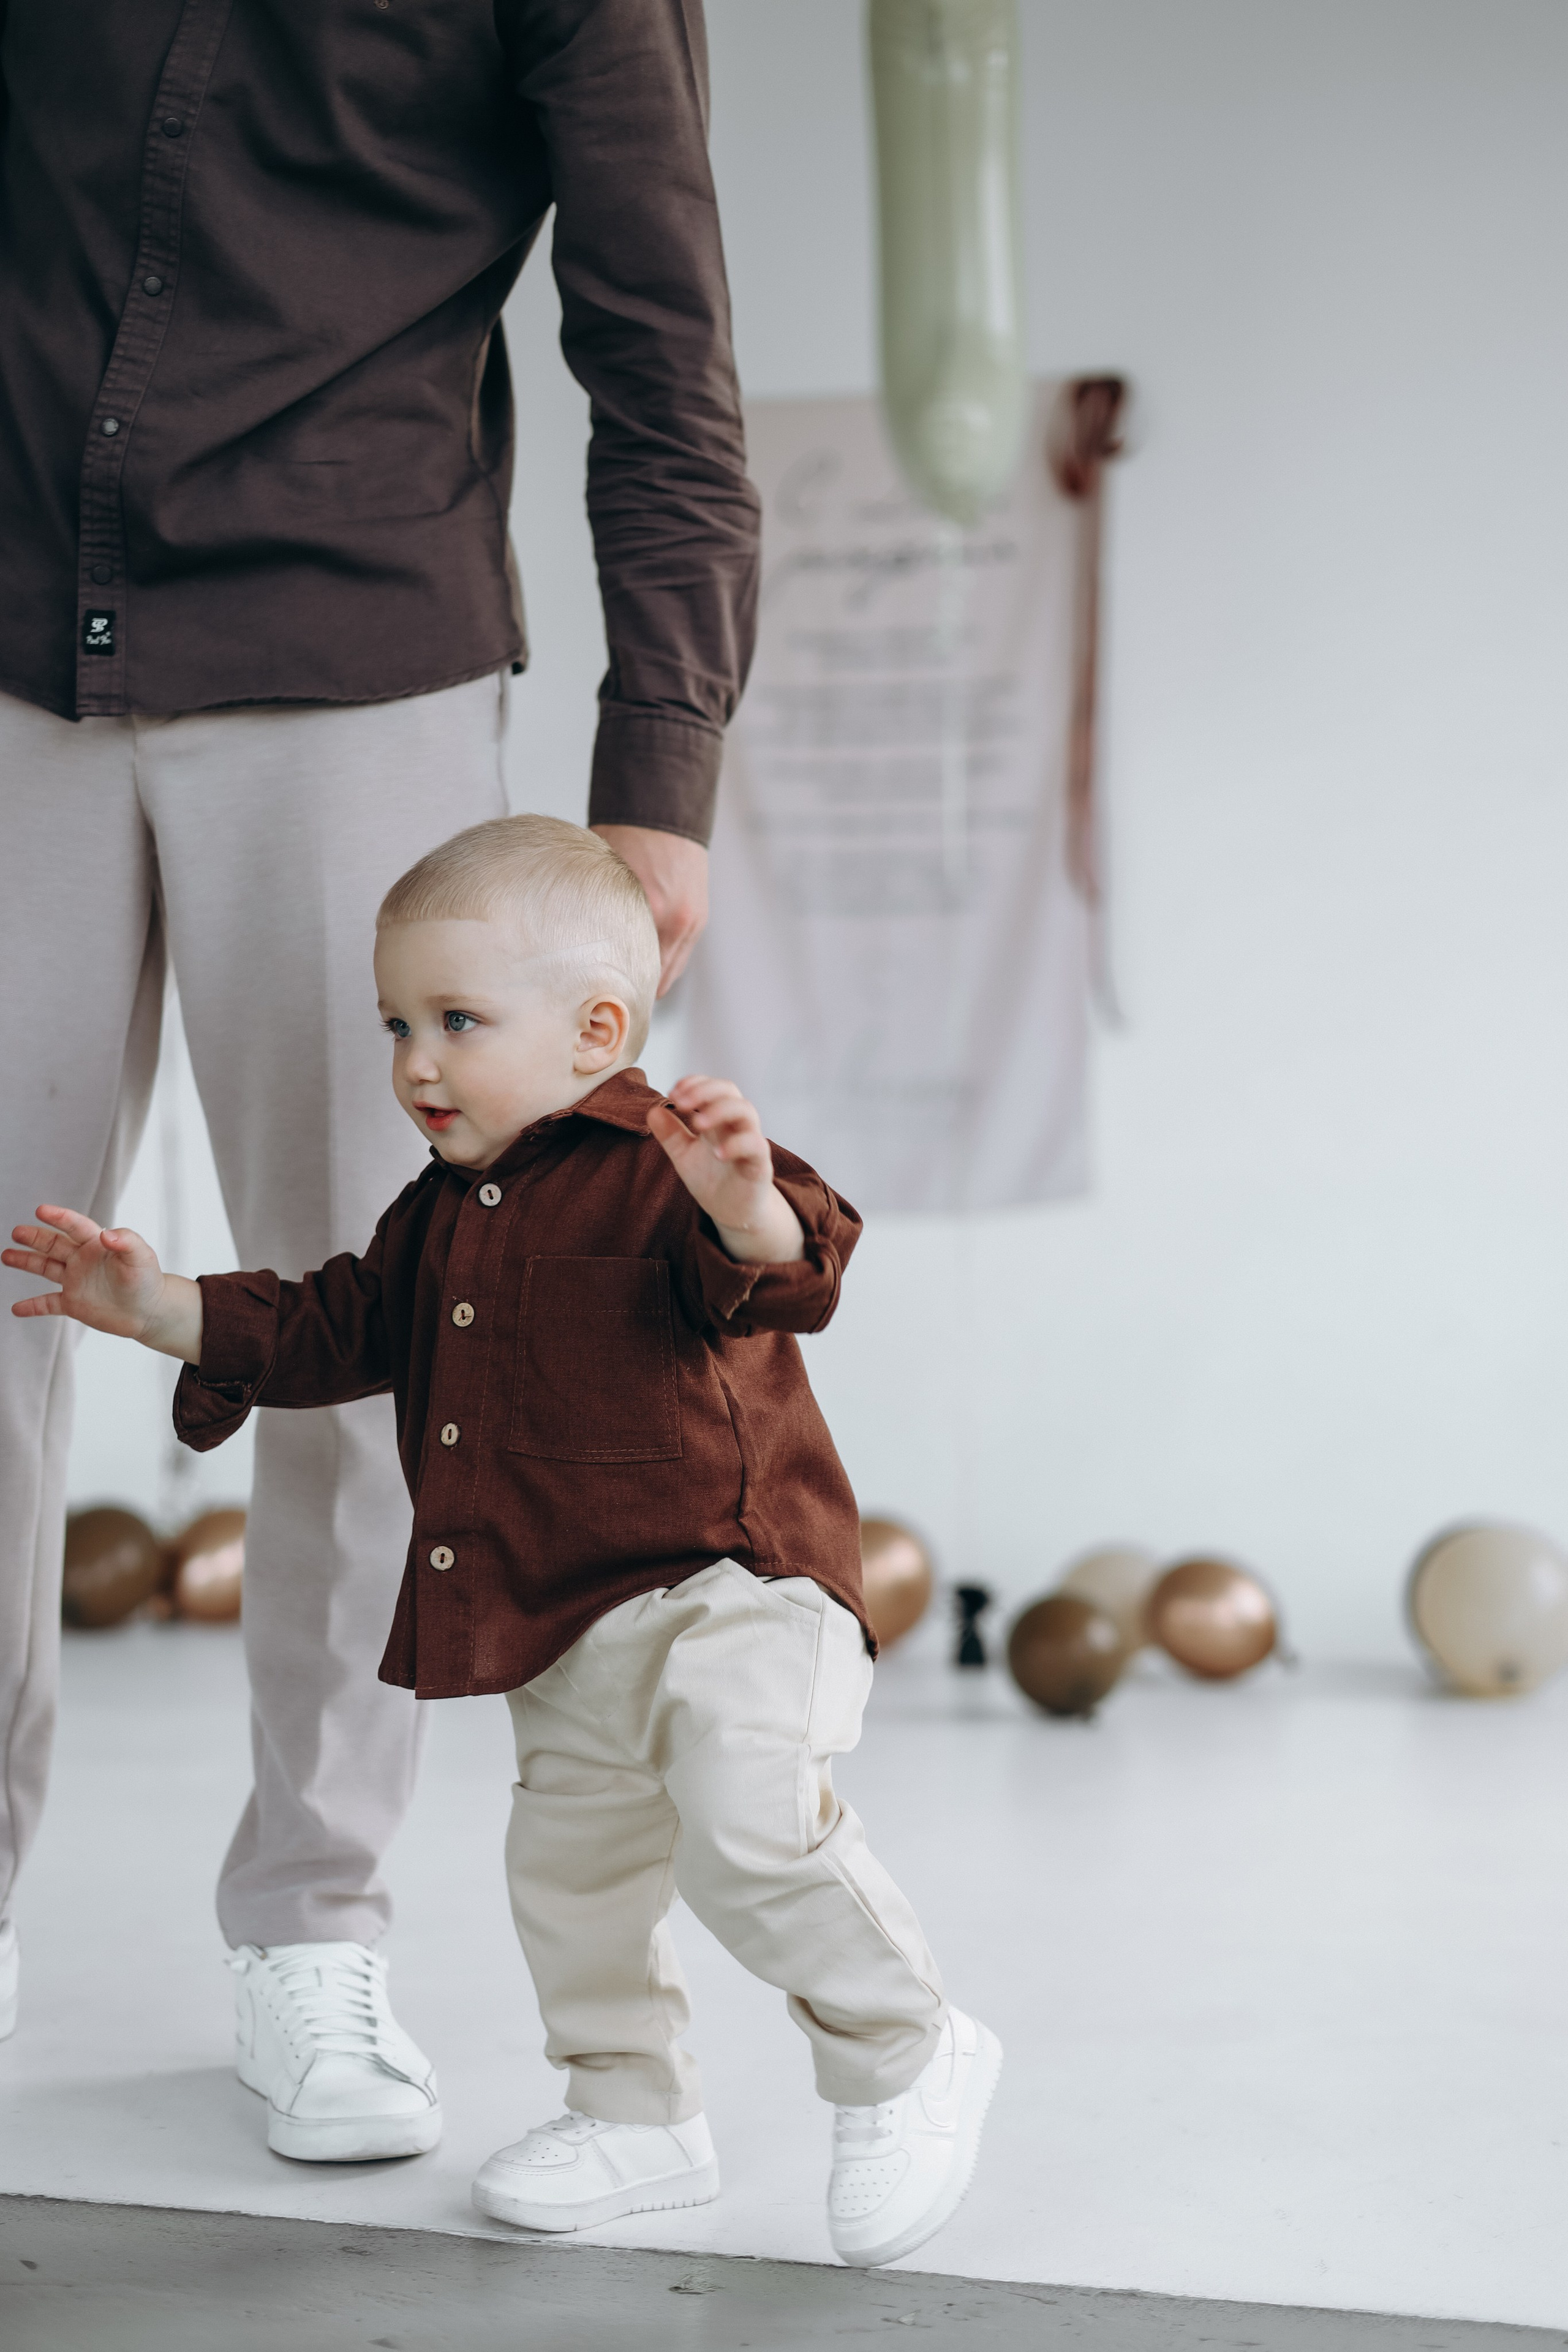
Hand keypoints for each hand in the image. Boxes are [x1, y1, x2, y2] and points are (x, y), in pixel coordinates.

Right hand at [3, 1207, 203, 1360]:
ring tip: (6, 1255)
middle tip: (16, 1232)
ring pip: (46, 1268)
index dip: (59, 1217)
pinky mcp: (74, 1304)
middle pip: (54, 1244)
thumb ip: (126, 1242)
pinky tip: (17, 1309)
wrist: (151, 1311)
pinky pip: (48, 1304)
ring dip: (27, 1261)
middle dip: (35, 1237)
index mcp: (97, 1245)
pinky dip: (33, 1306)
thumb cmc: (148, 1280)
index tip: (41, 1210)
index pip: (75, 1226)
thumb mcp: (141, 1257)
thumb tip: (106, 1233)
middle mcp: (82, 1260)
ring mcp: (76, 1281)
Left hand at [591, 825, 707, 996]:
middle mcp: (676, 922)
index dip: (616, 990)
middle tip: (609, 1001)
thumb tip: (576, 949)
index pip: (633, 972)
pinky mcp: (698, 919)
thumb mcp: (601, 877)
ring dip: (649, 978)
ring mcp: (691, 923)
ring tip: (625, 986)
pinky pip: (679, 956)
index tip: (598, 1002)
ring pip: (669, 972)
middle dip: (632, 991)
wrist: (663, 812)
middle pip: (655, 981)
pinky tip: (642, 961)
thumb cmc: (625, 837)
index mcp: (651, 911)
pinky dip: (661, 961)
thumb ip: (598, 915)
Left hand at [648, 1078, 803, 1264]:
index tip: (673, 1092)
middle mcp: (736, 1125)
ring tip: (697, 1124)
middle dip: (705, 1091)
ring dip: (720, 1111)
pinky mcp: (760, 1164)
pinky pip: (755, 1145)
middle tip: (682, 1102)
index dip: (695, 1083)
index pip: (713, 1088)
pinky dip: (736, 1144)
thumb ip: (670, 1134)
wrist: (732, 1212)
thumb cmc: (712, 1179)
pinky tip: (717, 1153)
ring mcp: (750, 1142)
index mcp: (718, 1119)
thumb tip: (652, 1111)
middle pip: (730, 1091)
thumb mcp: (684, 1155)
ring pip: (746, 1111)